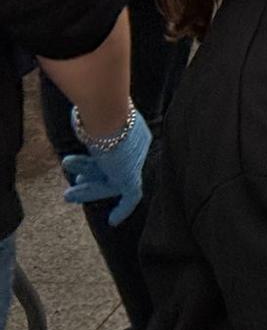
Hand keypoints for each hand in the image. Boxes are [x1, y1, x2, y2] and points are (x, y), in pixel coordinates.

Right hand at [62, 107, 150, 226]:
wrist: (107, 113)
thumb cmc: (96, 107)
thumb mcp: (93, 114)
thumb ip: (89, 119)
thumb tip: (79, 113)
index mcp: (132, 129)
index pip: (116, 149)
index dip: (97, 159)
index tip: (79, 166)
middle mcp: (136, 145)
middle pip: (112, 165)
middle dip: (91, 175)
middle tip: (74, 185)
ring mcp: (133, 160)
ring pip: (110, 181)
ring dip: (89, 190)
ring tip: (68, 196)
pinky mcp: (129, 175)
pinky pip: (131, 196)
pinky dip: (123, 209)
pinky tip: (113, 221)